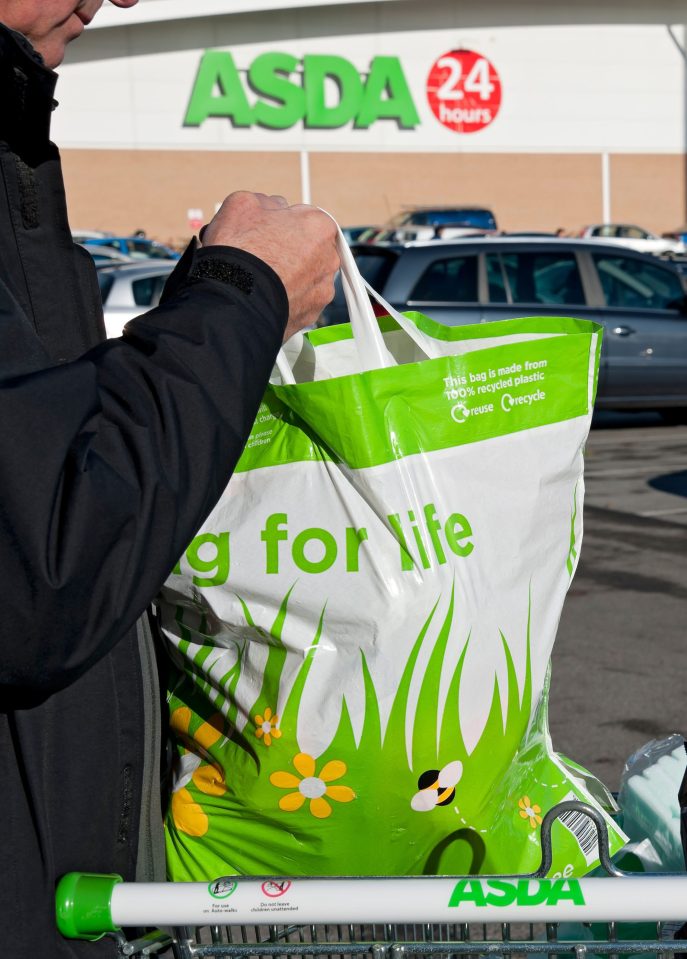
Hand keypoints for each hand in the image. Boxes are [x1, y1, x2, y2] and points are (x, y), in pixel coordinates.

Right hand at [200, 192, 338, 340]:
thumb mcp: (243, 203)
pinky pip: (299, 302)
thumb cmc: (240, 250)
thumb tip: (270, 208)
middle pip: (309, 249)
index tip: (265, 231)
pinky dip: (286, 299)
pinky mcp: (311, 316)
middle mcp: (329, 259)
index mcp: (319, 226)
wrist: (234, 302)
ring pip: (305, 278)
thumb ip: (265, 201)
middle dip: (289, 251)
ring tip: (260, 280)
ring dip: (289, 277)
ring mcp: (322, 291)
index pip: (304, 218)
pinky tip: (265, 297)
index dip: (281, 223)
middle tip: (262, 256)